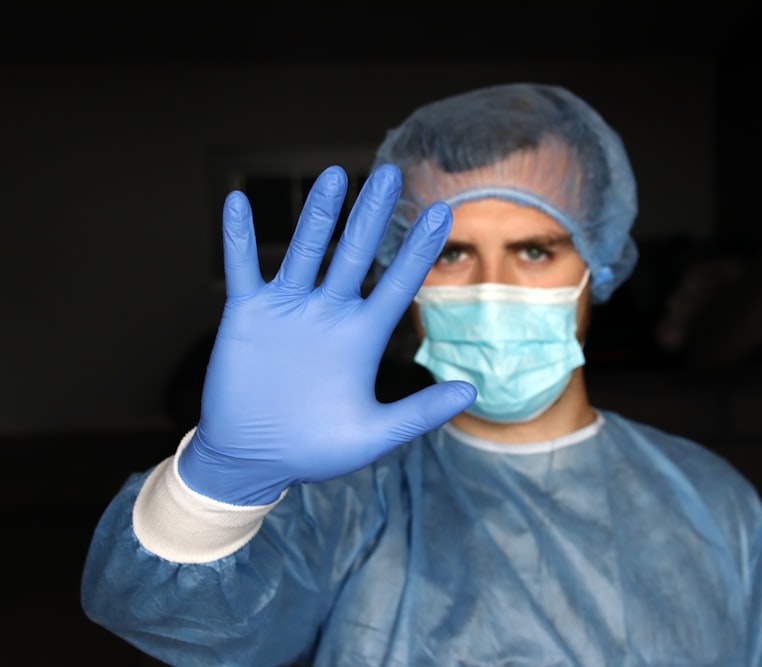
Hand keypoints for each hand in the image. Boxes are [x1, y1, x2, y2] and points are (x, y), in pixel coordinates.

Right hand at [177, 164, 475, 504]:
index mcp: (362, 336)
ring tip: (334, 176)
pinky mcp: (248, 315)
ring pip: (305, 251)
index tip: (441, 213)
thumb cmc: (314, 449)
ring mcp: (289, 309)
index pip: (397, 283)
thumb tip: (471, 391)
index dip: (418, 250)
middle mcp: (329, 313)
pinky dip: (238, 238)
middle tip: (391, 175)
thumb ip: (420, 412)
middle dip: (372, 216)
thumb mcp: (373, 434)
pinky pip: (241, 269)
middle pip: (355, 253)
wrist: (254, 459)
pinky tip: (238, 202)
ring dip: (318, 215)